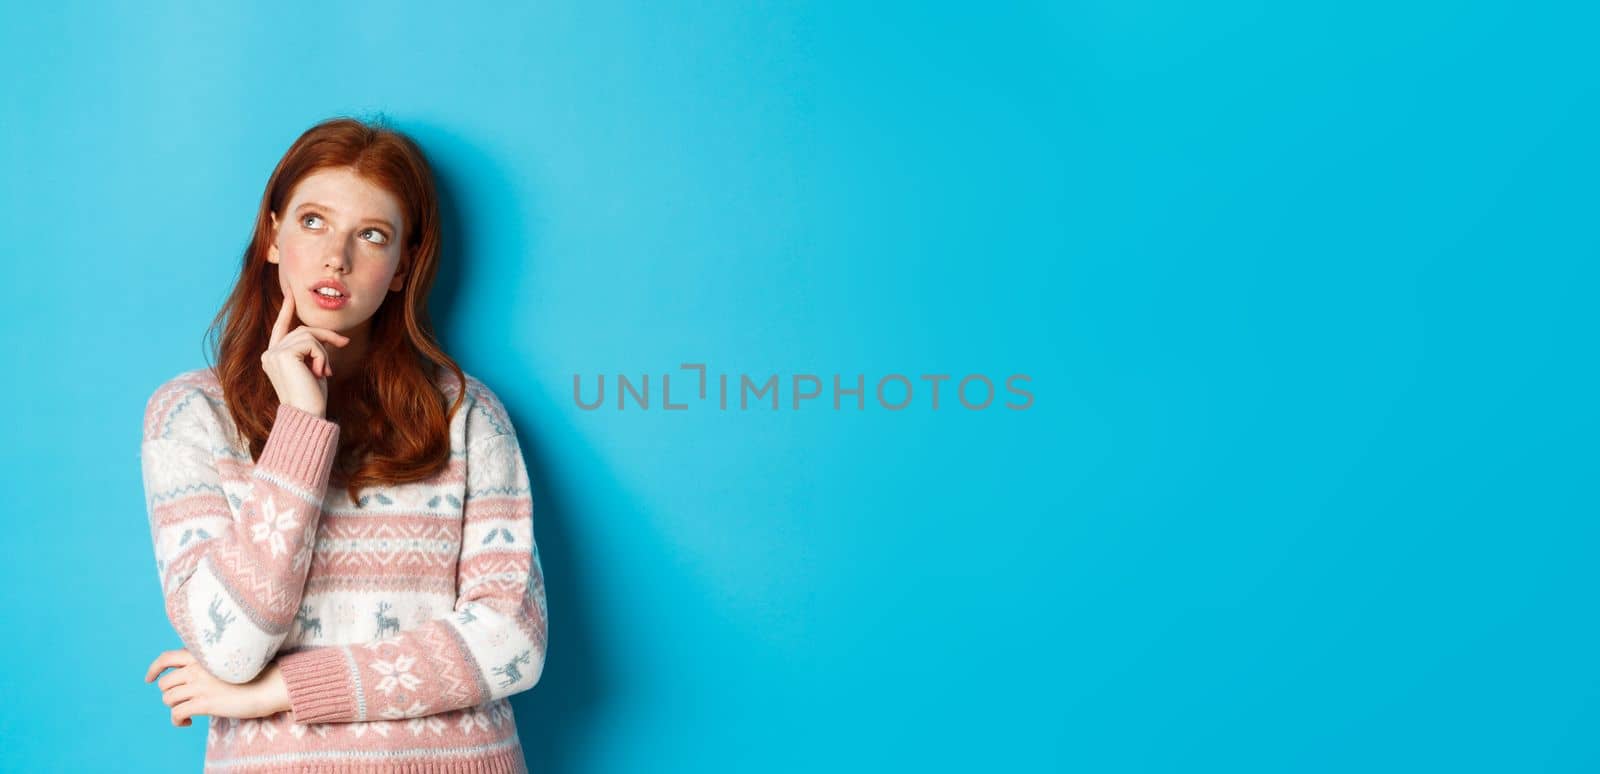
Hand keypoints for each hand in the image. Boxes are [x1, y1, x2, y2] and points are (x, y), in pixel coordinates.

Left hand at [145, 649, 289, 726]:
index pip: (166, 658)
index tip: (149, 678)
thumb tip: (193, 674)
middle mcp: (196, 668)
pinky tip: (188, 723)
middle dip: (170, 694)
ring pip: (168, 699)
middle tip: (182, 701)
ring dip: (174, 707)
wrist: (269, 686)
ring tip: (187, 713)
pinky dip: (177, 720)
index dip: (154, 669)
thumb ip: (207, 664)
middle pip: (165, 683)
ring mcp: (199, 686)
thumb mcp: (227, 661)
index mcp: (201, 656)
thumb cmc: (254, 674)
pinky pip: (176, 714)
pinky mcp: (203, 703)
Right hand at [263, 272, 348, 417]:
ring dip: (324, 351)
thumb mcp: (313, 369)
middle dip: (326, 335)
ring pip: (308, 334)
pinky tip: (320, 373)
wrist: (306, 414)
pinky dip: (322, 356)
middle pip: (303, 329)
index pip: (280, 328)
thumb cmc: (312, 397)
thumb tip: (328, 337)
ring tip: (324, 372)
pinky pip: (311, 343)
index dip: (287, 311)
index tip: (291, 293)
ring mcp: (274, 353)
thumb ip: (313, 351)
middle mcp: (270, 354)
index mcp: (274, 357)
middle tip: (345, 342)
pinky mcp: (282, 354)